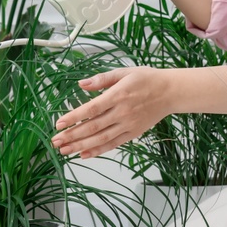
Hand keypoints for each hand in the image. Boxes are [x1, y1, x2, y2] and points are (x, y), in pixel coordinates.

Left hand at [51, 66, 169, 157]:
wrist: (171, 92)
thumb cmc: (147, 79)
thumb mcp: (124, 72)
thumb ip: (101, 79)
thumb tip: (81, 84)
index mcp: (118, 95)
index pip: (91, 109)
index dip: (74, 117)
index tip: (59, 124)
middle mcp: (122, 112)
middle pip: (93, 127)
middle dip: (72, 135)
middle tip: (55, 141)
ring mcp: (128, 125)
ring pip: (101, 138)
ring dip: (80, 146)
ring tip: (64, 150)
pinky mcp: (133, 133)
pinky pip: (113, 144)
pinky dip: (98, 150)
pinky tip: (83, 154)